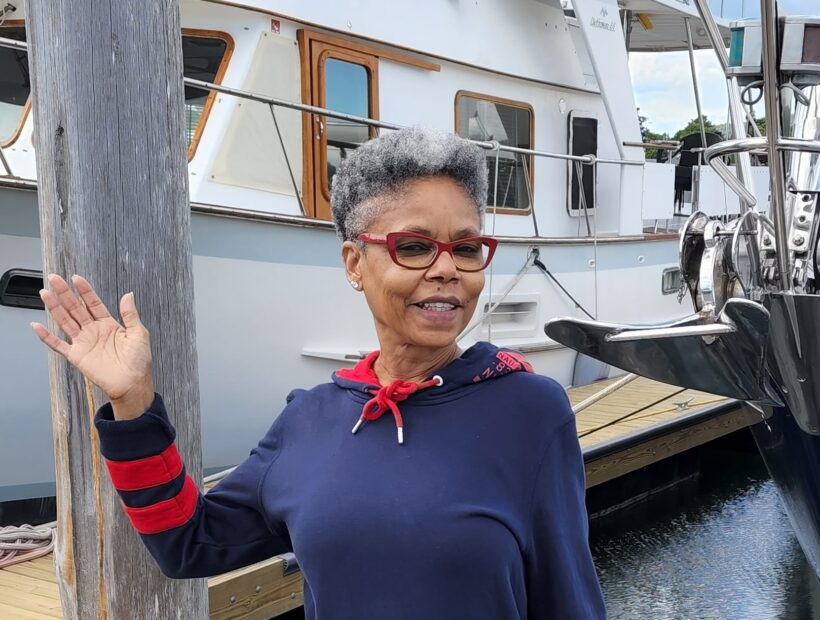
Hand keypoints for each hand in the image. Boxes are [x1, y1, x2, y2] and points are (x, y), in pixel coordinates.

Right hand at [31, 274, 153, 419]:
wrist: (132, 384)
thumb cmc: (139, 361)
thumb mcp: (139, 333)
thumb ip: (130, 314)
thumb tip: (128, 294)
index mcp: (109, 324)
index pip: (93, 303)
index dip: (85, 291)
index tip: (76, 278)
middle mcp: (94, 331)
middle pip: (76, 308)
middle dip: (65, 293)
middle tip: (55, 279)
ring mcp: (84, 342)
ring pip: (65, 321)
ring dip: (54, 308)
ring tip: (44, 294)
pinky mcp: (76, 355)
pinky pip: (58, 344)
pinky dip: (46, 336)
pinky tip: (37, 326)